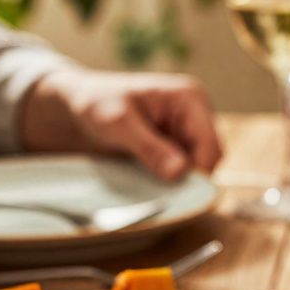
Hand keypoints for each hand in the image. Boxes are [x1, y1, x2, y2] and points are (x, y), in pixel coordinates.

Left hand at [20, 70, 221, 179]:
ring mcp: (188, 128)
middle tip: (158, 188)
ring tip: (148, 179)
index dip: (198, 172)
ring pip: (199, 166)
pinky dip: (171, 178)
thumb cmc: (96, 104)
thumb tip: (180, 172)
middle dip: (189, 176)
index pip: (211, 146)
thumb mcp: (119, 125)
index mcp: (189, 98)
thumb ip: (150, 148)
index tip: (174, 191)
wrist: (78, 106)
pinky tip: (150, 178)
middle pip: (209, 157)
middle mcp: (196, 112)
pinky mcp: (179, 143)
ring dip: (179, 179)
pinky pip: (186, 169)